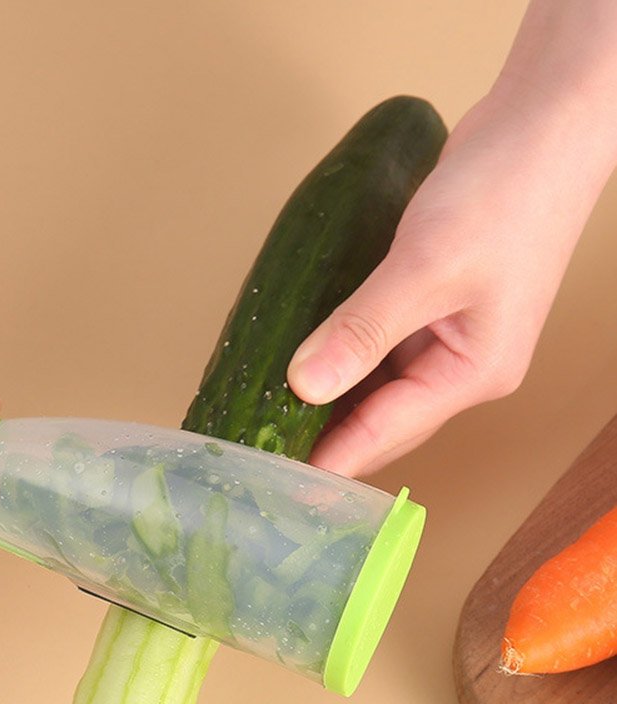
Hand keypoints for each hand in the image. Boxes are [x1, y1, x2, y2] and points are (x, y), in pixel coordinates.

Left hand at [287, 88, 616, 478]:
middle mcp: (458, 366)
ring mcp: (444, 336)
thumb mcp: (425, 268)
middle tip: (258, 444)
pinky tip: (298, 356)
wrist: (546, 122)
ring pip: (372, 384)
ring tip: (265, 410)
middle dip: (322, 435)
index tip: (275, 480)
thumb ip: (363, 330)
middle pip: (378, 419)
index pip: (385, 434)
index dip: (327, 459)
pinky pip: (373, 346)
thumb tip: (306, 386)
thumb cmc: (505, 193)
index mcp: (471, 374)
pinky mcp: (428, 305)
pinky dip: (337, 353)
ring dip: (325, 396)